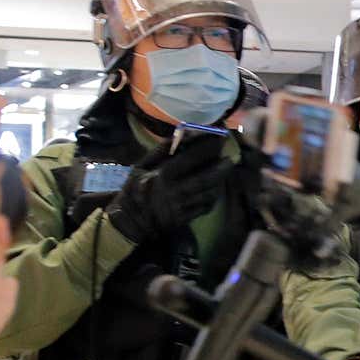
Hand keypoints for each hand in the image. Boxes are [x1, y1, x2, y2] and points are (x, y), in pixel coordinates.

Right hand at [108, 134, 229, 243]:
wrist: (129, 223)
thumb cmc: (133, 191)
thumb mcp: (139, 167)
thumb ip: (159, 152)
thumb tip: (179, 136)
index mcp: (162, 176)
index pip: (190, 159)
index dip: (206, 148)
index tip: (218, 139)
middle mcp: (174, 191)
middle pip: (205, 178)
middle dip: (221, 168)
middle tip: (230, 158)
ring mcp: (181, 207)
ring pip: (208, 193)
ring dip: (219, 182)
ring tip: (223, 172)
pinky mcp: (184, 219)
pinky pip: (205, 207)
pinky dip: (212, 198)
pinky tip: (214, 190)